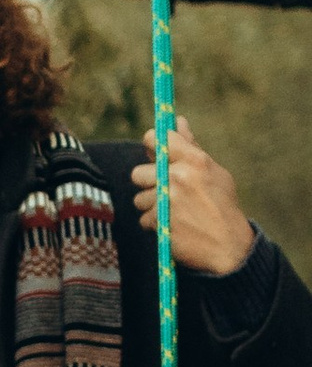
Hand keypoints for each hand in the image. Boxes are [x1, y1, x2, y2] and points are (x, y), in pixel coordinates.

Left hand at [133, 116, 255, 276]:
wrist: (228, 246)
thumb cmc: (221, 205)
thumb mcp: (214, 172)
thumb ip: (191, 147)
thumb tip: (178, 120)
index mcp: (194, 160)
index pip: (157, 138)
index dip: (152, 145)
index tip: (155, 152)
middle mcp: (179, 176)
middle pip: (138, 173)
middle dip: (149, 184)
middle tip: (167, 192)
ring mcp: (167, 198)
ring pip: (140, 198)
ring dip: (153, 207)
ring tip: (175, 212)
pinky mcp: (159, 220)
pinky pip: (144, 218)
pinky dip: (156, 224)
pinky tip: (174, 226)